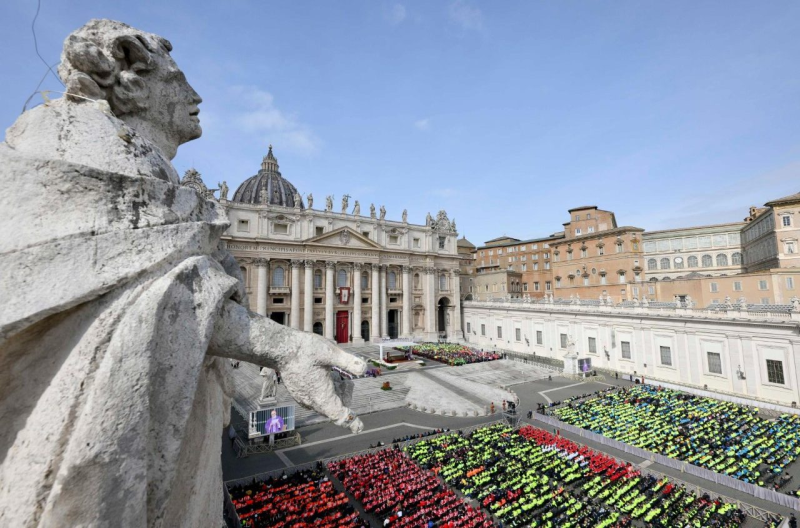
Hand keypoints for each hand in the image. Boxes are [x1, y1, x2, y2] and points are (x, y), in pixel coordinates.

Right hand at [210, 300, 367, 432]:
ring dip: (335, 392)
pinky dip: (326, 390)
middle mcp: (312, 401)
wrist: (280, 348)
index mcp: (321, 396)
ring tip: (335, 374)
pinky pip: (317, 399)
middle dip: (344, 396)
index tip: (359, 428)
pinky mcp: (299, 393)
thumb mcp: (330, 352)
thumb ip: (348, 362)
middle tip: (345, 378)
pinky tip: (325, 375)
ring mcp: (304, 398)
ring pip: (326, 403)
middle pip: (335, 407)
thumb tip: (364, 369)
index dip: (351, 421)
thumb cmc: (305, 350)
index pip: (339, 416)